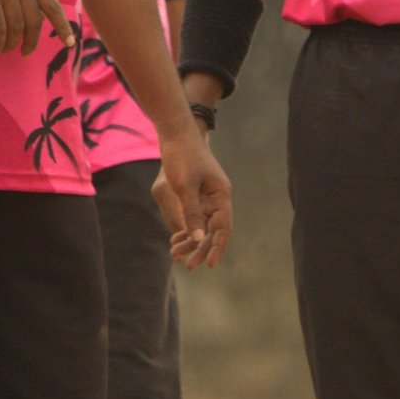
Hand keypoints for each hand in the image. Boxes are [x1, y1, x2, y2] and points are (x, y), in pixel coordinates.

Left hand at [151, 131, 232, 268]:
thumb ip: (191, 212)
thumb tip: (197, 238)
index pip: (224, 228)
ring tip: (175, 253)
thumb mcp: (184, 186)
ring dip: (191, 240)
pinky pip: (194, 217)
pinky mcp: (196, 194)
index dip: (218, 247)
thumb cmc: (182, 156)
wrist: (176, 133)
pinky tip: (175, 239)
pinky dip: (186, 228)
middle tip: (187, 264)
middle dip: (200, 248)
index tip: (211, 265)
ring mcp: (207, 196)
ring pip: (202, 225)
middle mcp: (217, 198)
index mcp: (221, 195)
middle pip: (213, 230)